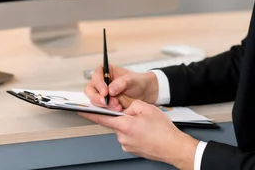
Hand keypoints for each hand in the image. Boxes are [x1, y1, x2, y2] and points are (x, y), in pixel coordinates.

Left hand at [79, 100, 198, 169]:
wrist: (173, 147)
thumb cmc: (163, 130)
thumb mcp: (148, 108)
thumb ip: (132, 105)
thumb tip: (126, 109)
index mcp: (125, 125)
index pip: (102, 118)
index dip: (90, 113)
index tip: (80, 110)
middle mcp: (123, 137)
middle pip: (117, 122)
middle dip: (125, 117)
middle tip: (140, 117)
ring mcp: (127, 145)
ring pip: (123, 129)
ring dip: (131, 125)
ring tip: (147, 126)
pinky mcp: (131, 150)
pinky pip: (129, 137)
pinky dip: (135, 133)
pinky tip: (146, 133)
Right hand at [84, 64, 158, 111]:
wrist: (145, 93)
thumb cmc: (137, 82)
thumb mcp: (132, 80)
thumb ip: (121, 83)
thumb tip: (110, 89)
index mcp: (106, 71)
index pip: (96, 75)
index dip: (98, 84)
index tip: (105, 91)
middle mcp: (102, 82)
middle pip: (90, 89)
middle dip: (96, 97)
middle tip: (105, 101)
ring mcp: (102, 94)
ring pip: (94, 100)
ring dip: (104, 105)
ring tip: (117, 105)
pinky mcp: (106, 104)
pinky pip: (101, 108)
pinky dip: (108, 110)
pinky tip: (118, 109)